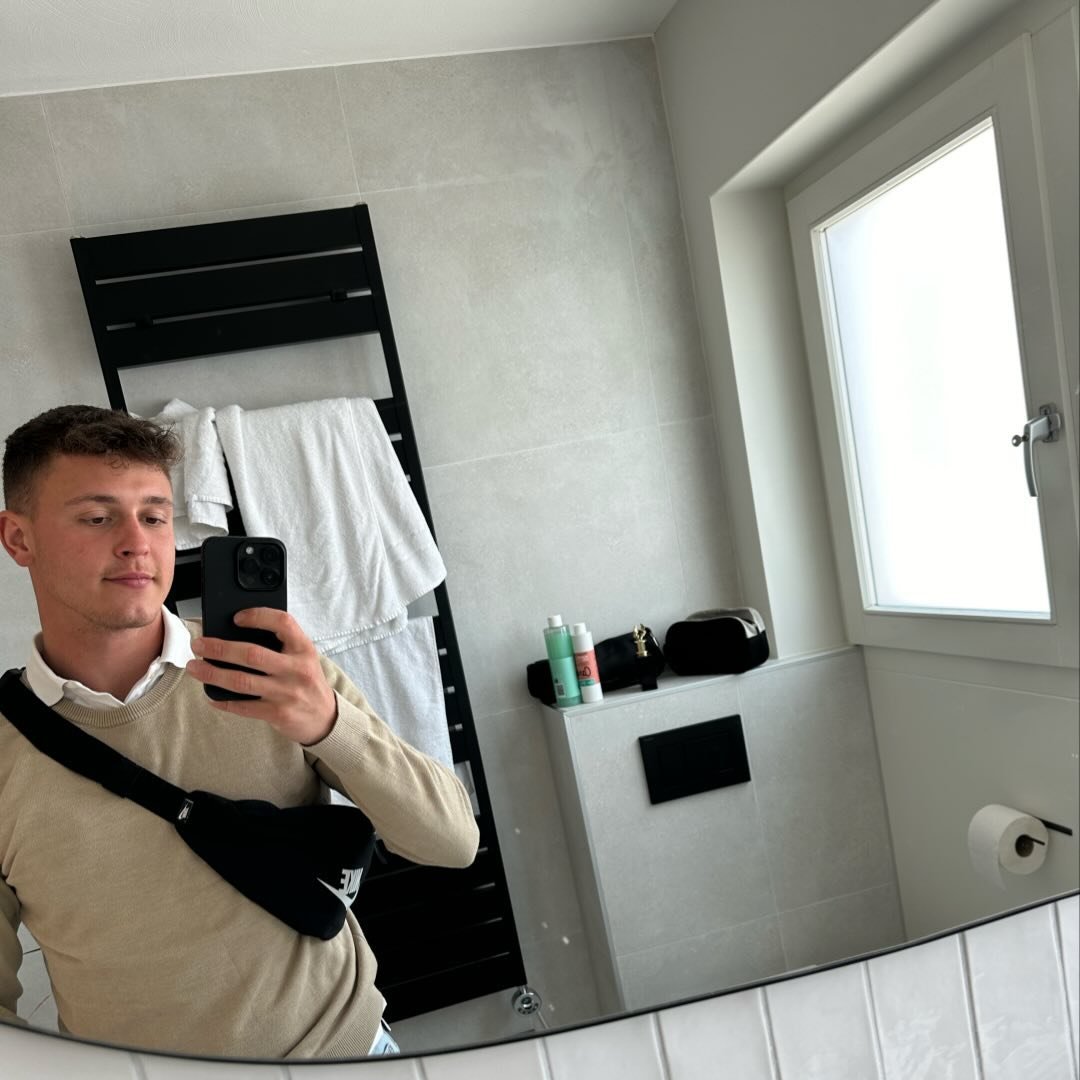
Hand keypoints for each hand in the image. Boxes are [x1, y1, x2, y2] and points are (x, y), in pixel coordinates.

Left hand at [185, 608, 337, 745]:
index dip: (258, 616)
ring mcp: (287, 692)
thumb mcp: (303, 657)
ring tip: (195, 667)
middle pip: (252, 654)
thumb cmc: (307, 682)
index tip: (236, 618)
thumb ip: (280, 645)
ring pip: (241, 681)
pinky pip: (243, 706)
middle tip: (199, 644)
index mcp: (304, 648)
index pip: (283, 622)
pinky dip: (222, 700)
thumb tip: (235, 634)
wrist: (325, 717)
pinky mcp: (278, 713)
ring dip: (212, 673)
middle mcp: (296, 669)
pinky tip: (210, 695)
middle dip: (220, 648)